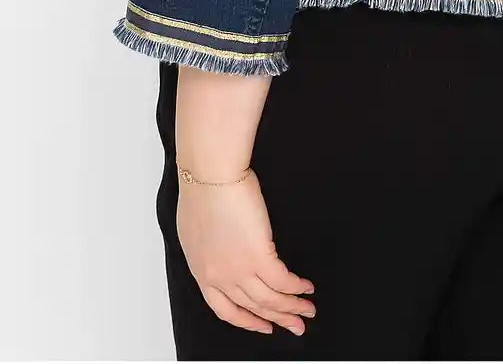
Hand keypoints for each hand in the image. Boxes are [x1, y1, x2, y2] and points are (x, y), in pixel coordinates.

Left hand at [176, 167, 316, 334]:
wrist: (210, 175)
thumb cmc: (201, 190)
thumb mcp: (195, 230)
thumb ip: (209, 250)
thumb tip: (223, 254)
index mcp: (202, 271)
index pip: (225, 309)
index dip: (247, 321)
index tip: (263, 326)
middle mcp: (220, 277)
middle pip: (253, 307)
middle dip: (278, 319)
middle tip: (295, 327)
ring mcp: (238, 269)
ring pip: (270, 299)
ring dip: (292, 307)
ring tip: (308, 310)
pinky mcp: (258, 255)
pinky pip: (282, 280)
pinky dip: (297, 287)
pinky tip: (306, 288)